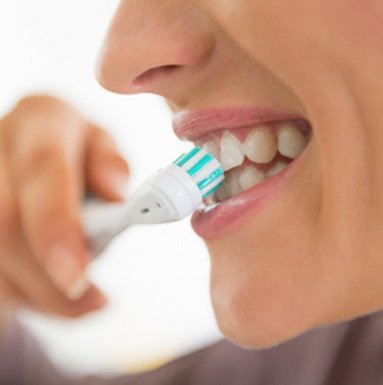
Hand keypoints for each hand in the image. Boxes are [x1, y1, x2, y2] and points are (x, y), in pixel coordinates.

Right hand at [0, 95, 128, 316]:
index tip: (77, 277)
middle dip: (42, 277)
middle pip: (4, 220)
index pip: (43, 171)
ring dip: (33, 290)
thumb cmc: (79, 155)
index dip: (56, 227)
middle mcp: (0, 142)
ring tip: (76, 300)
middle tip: (85, 301)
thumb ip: (111, 167)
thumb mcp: (104, 151)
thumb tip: (115, 194)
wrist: (36, 150)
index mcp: (42, 120)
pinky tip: (42, 289)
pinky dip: (18, 290)